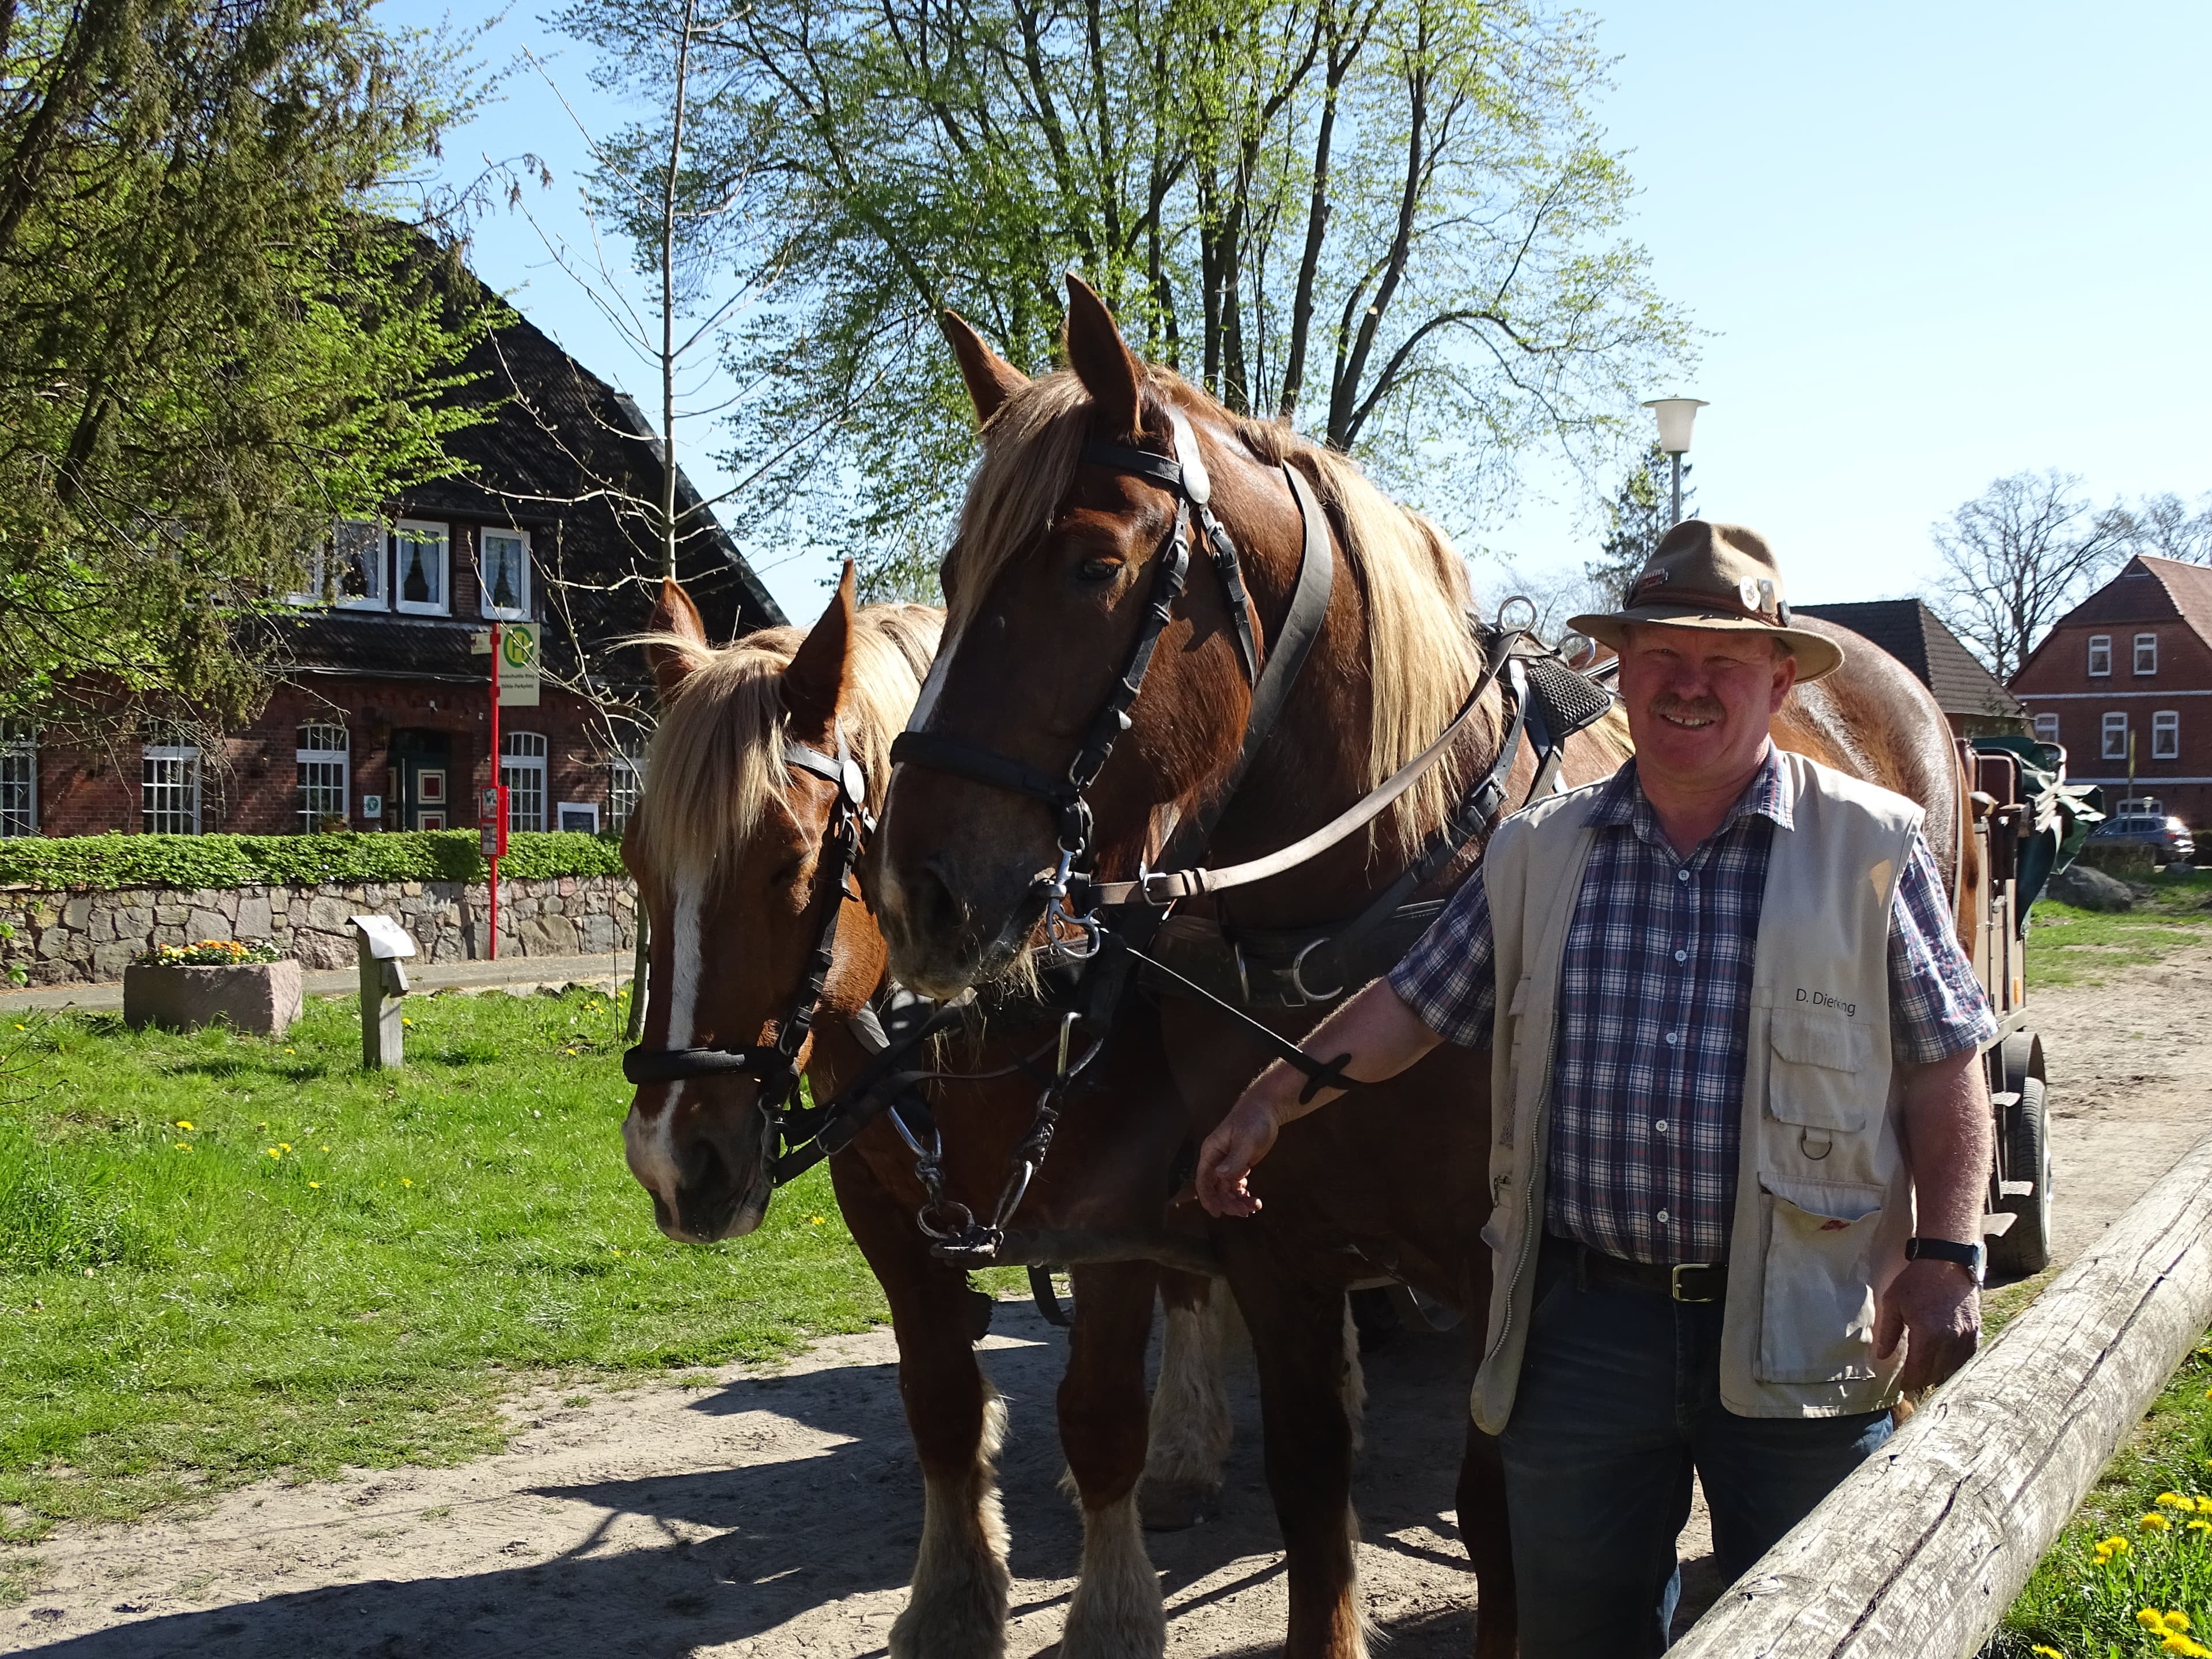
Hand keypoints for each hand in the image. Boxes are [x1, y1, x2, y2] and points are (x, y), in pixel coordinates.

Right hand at [1195, 1088, 1283, 1218]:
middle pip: (1216, 1189)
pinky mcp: (1239, 1166)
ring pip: (1227, 1190)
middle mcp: (1216, 1160)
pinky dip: (1244, 1195)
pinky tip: (1254, 1200)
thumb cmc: (1253, 1120)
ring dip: (1237, 1201)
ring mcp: (1227, 1164)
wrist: (1266, 1109)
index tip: (1217, 1213)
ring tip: (1254, 1207)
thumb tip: (1220, 1175)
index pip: (1204, 1179)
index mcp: (1211, 1152)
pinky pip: (1237, 1186)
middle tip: (1245, 1212)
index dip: (1208, 1198)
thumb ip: (1234, 1159)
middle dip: (1228, 1202)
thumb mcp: (1245, 1140)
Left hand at [1874, 1256, 1979, 1394]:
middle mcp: (1950, 1339)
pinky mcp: (1976, 1330)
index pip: (1919, 1370)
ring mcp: (1966, 1335)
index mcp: (1928, 1333)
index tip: (1902, 1387)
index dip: (1910, 1382)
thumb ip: (1888, 1332)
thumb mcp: (1893, 1302)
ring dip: (1939, 1372)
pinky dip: (1956, 1362)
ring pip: (1953, 1367)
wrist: (1947, 1262)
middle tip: (1912, 1381)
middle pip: (1936, 1372)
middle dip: (1923, 1379)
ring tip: (1926, 1372)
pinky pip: (1967, 1356)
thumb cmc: (1916, 1280)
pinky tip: (1946, 1362)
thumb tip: (1882, 1356)